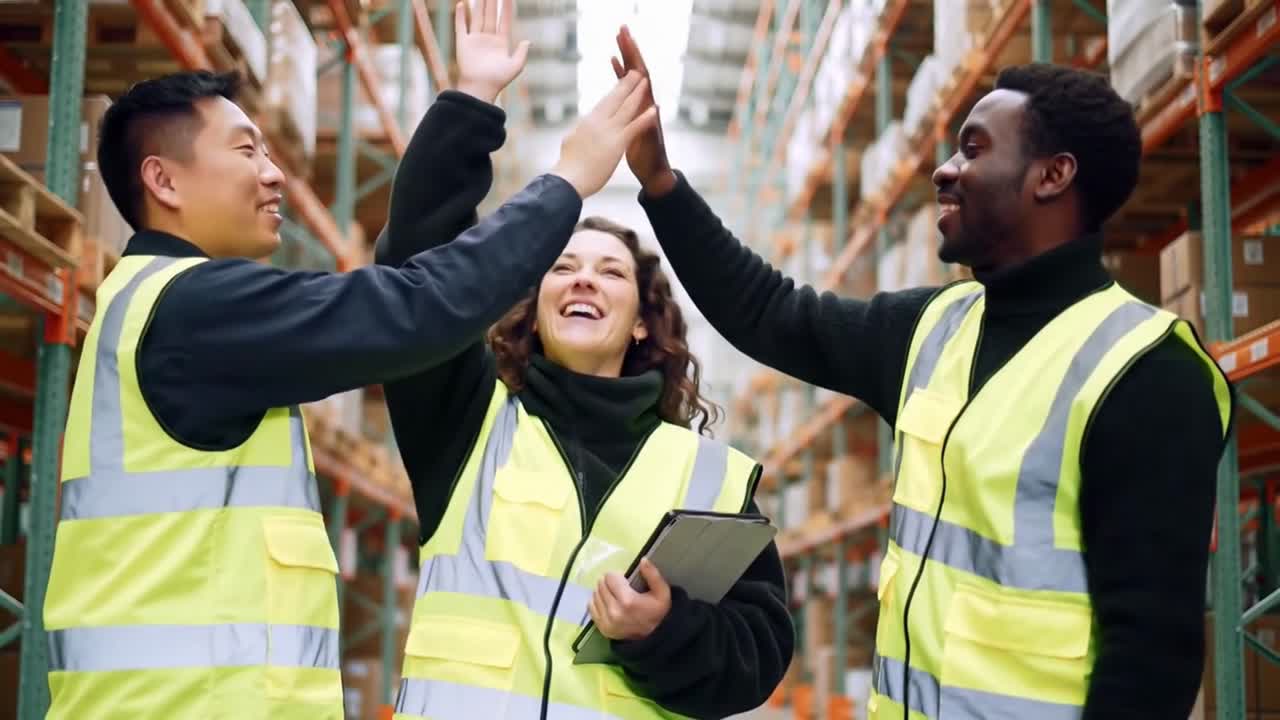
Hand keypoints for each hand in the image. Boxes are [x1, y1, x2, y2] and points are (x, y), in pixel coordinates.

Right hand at [454, 0, 529, 103]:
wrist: (480, 89)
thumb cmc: (498, 80)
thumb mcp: (515, 67)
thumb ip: (522, 53)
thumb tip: (528, 41)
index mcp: (501, 43)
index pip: (505, 21)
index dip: (507, 8)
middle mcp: (488, 39)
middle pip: (491, 15)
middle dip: (493, 1)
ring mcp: (475, 40)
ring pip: (478, 17)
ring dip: (479, 4)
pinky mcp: (463, 43)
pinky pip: (461, 26)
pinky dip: (461, 16)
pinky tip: (462, 4)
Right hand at [550, 71, 658, 198]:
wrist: (568, 180)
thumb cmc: (568, 166)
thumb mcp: (572, 142)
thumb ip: (579, 132)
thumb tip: (579, 128)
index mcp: (588, 122)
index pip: (605, 102)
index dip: (616, 90)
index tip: (623, 80)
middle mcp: (598, 122)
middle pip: (615, 98)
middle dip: (627, 84)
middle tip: (637, 72)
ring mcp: (608, 131)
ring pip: (626, 107)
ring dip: (637, 93)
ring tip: (646, 80)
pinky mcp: (617, 144)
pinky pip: (634, 127)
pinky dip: (645, 117)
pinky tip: (655, 109)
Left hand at [588, 559, 671, 641]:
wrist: (653, 638)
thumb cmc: (657, 612)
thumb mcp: (662, 593)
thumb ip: (653, 575)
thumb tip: (642, 560)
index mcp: (628, 601)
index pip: (610, 577)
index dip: (617, 575)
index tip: (624, 580)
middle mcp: (614, 611)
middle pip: (601, 584)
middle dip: (609, 582)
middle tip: (619, 586)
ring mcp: (606, 621)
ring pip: (595, 594)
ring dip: (602, 591)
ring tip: (613, 594)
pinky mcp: (601, 627)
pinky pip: (591, 606)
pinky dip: (597, 601)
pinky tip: (607, 602)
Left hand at [611, 26, 675, 196]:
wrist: (653, 172)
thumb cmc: (638, 152)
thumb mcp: (623, 130)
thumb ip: (621, 115)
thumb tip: (612, 105)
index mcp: (635, 103)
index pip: (628, 74)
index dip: (623, 56)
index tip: (618, 38)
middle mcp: (644, 102)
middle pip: (636, 70)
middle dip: (630, 48)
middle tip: (623, 27)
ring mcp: (648, 110)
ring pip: (642, 79)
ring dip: (634, 58)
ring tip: (628, 39)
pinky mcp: (650, 121)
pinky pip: (644, 100)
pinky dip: (639, 86)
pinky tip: (635, 71)